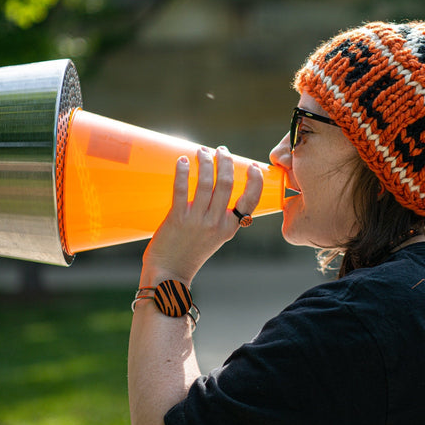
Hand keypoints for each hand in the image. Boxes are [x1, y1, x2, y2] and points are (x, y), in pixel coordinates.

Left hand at [140, 146, 263, 287]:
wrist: (169, 274)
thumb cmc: (190, 254)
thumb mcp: (214, 237)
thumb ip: (218, 217)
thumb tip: (214, 187)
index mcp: (230, 227)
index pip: (251, 200)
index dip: (255, 180)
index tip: (253, 166)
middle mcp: (217, 223)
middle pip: (227, 184)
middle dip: (225, 162)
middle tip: (221, 150)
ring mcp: (197, 220)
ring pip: (207, 183)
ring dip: (205, 162)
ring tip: (202, 151)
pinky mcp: (177, 218)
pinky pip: (182, 190)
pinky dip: (183, 172)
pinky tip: (183, 161)